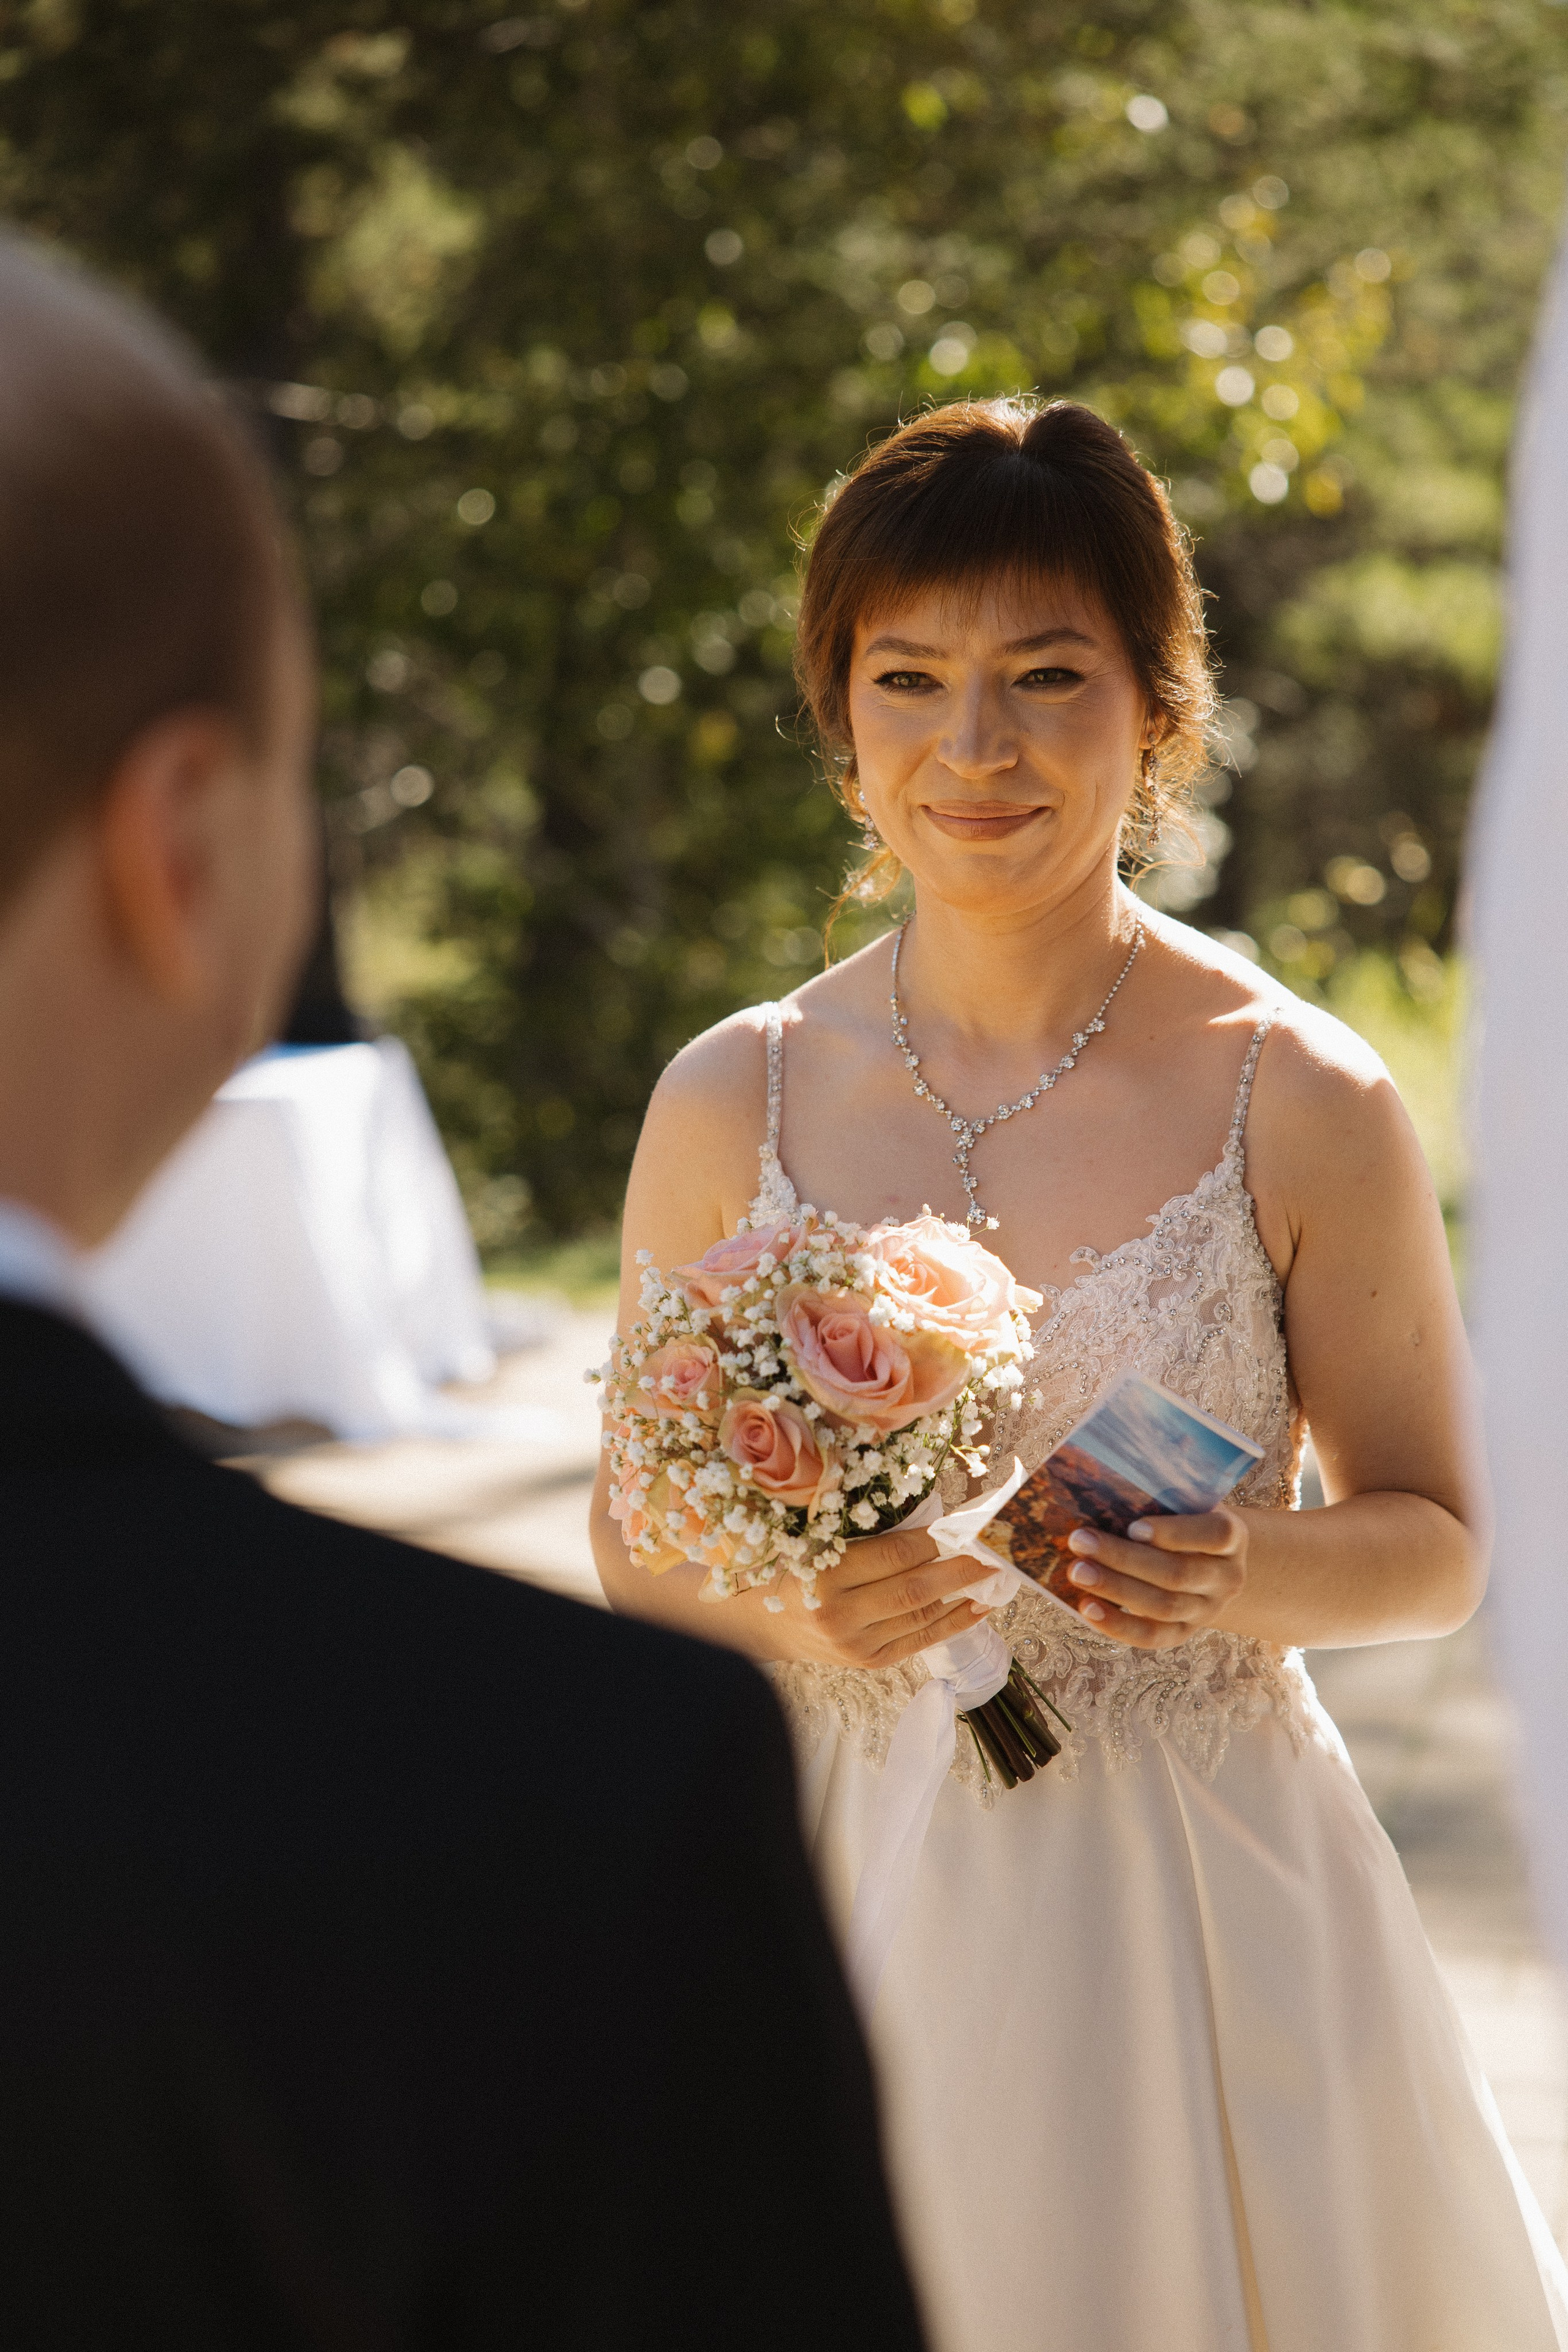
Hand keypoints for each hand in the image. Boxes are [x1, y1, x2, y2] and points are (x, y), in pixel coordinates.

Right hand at [769, 1525, 991, 1671]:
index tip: (962, 1524)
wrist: (766, 1625)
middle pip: (914, 1589)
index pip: (892, 1555)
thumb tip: (932, 1521)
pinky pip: (920, 1639)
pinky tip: (978, 1606)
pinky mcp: (870, 1662)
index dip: (932, 1539)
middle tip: (995, 1550)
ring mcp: (857, 1644)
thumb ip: (863, 1534)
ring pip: (922, 1616)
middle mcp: (841, 1615)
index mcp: (825, 1576)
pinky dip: (953, 1622)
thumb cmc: (794, 1570)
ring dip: (963, 1594)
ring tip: (993, 1574)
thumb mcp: (816, 1542)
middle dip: (960, 1568)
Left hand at [1062, 1510, 1247, 1649]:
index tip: (1133, 1527)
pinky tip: (1087, 1608)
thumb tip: (1103, 1491)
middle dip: (1124, 1559)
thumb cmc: (1182, 1520)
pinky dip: (1117, 1624)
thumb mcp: (1183, 1505)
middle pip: (1177, 1573)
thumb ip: (1158, 1499)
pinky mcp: (1184, 1632)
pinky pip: (1152, 1636)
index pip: (1215, 1535)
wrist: (1206, 1560)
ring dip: (1115, 1589)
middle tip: (1080, 1541)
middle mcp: (1227, 1578)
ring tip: (1077, 1571)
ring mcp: (1207, 1610)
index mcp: (1233, 1537)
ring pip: (1162, 1606)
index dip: (1175, 1533)